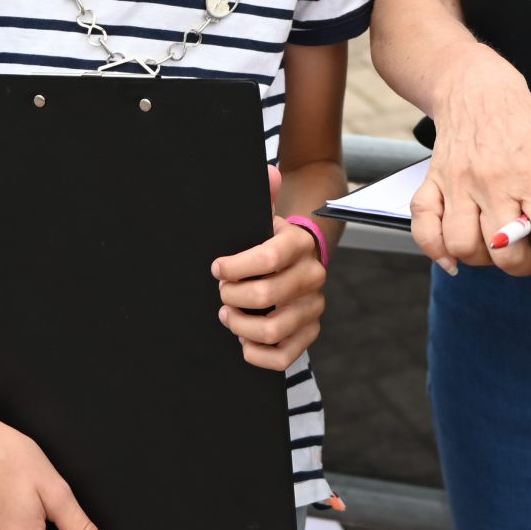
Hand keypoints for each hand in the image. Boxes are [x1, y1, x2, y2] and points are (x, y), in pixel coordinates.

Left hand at [214, 167, 328, 369]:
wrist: (298, 260)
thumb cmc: (271, 240)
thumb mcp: (263, 216)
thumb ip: (264, 194)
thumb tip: (269, 173)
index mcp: (299, 244)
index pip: (267, 258)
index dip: (235, 267)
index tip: (217, 268)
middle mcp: (312, 276)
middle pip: (265, 296)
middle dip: (232, 296)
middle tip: (222, 293)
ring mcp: (313, 307)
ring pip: (272, 329)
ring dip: (240, 325)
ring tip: (228, 315)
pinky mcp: (310, 333)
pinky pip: (284, 356)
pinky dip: (257, 353)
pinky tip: (244, 339)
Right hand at [412, 47, 530, 299]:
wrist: (476, 89)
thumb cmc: (522, 124)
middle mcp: (493, 181)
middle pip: (505, 250)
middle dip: (522, 266)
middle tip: (529, 253)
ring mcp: (459, 184)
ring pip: (463, 246)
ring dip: (483, 259)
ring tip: (496, 244)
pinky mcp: (433, 183)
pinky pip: (425, 228)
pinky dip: (436, 249)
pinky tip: (454, 255)